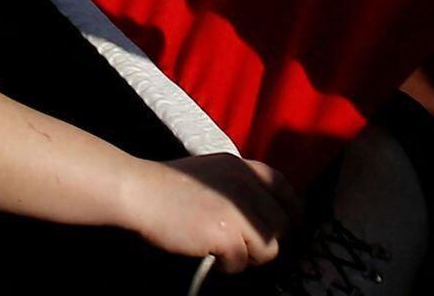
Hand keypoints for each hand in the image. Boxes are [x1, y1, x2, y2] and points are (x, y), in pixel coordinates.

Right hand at [120, 152, 292, 271]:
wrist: (140, 192)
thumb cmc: (169, 185)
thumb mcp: (212, 171)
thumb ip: (239, 185)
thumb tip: (262, 215)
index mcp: (242, 167)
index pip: (283, 187)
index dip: (293, 211)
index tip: (293, 228)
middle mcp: (245, 185)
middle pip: (280, 224)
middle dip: (266, 241)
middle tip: (245, 249)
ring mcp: (237, 210)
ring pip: (268, 248)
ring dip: (248, 256)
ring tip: (224, 251)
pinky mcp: (226, 234)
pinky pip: (242, 262)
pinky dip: (228, 265)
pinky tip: (211, 255)